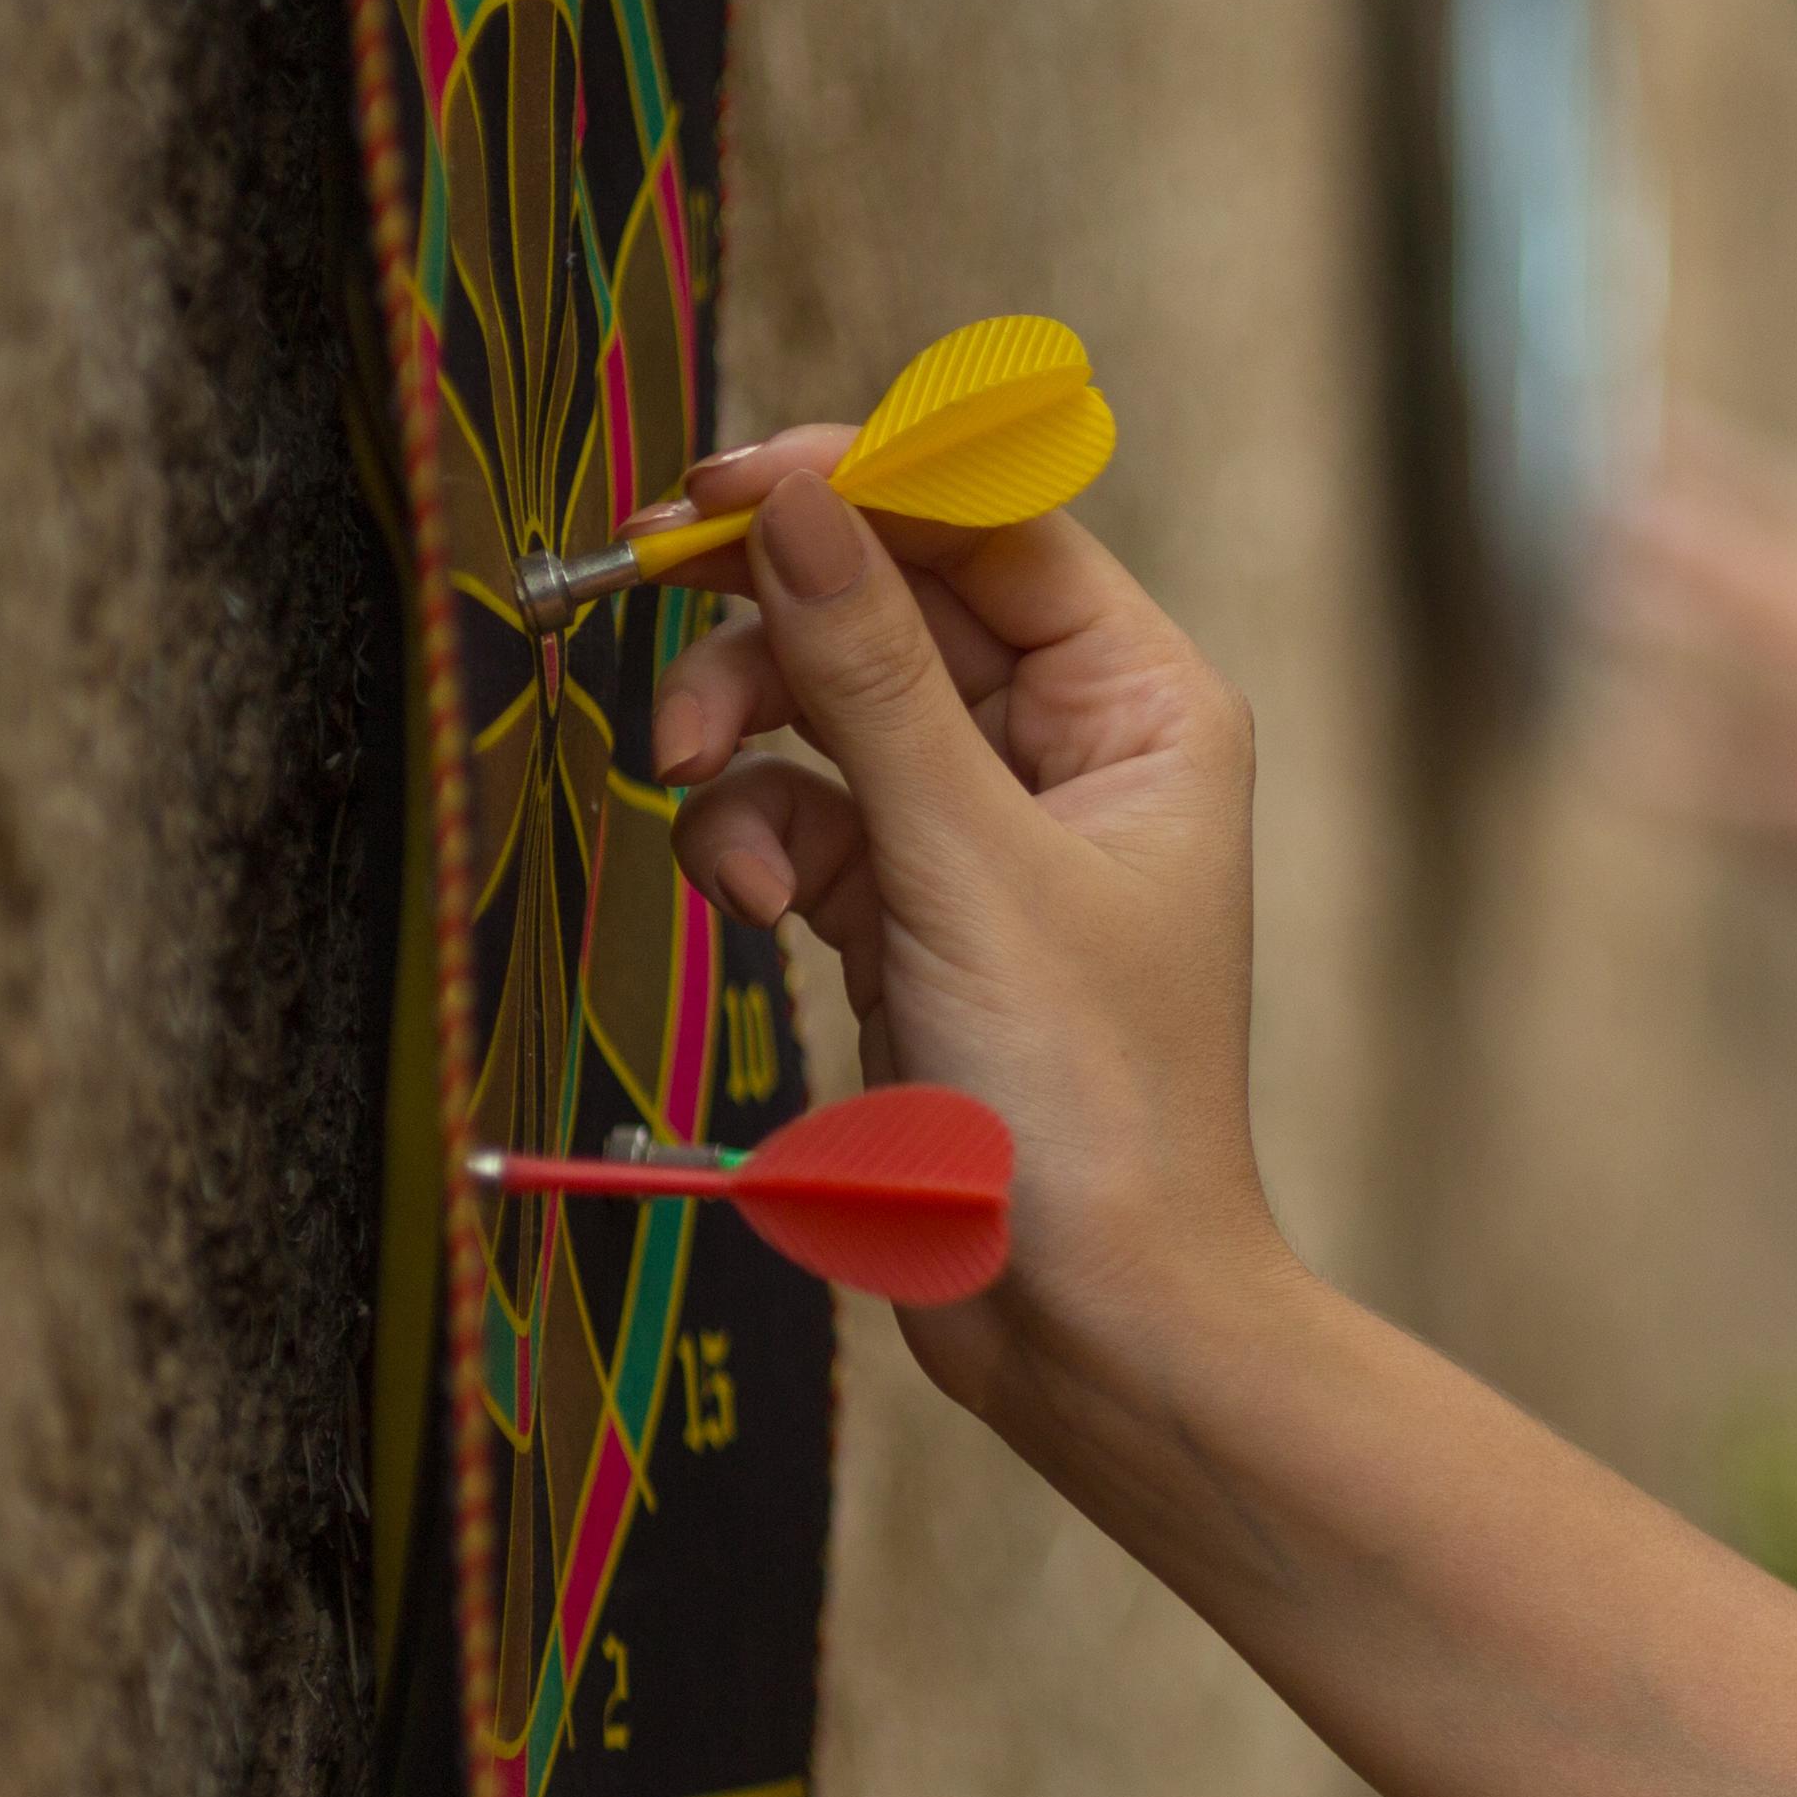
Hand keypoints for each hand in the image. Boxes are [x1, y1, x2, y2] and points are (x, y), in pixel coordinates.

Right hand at [644, 438, 1278, 1423]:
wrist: (1085, 1312)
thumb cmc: (1085, 1094)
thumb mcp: (963, 859)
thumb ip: (867, 675)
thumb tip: (796, 505)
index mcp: (1146, 706)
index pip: (996, 528)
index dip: (862, 487)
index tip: (721, 484)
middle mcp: (1079, 750)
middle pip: (894, 606)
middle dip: (772, 625)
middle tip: (650, 623)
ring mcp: (989, 832)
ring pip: (826, 708)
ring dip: (745, 736)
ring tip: (691, 789)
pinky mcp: (911, 913)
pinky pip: (803, 816)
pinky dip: (755, 841)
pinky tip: (751, 907)